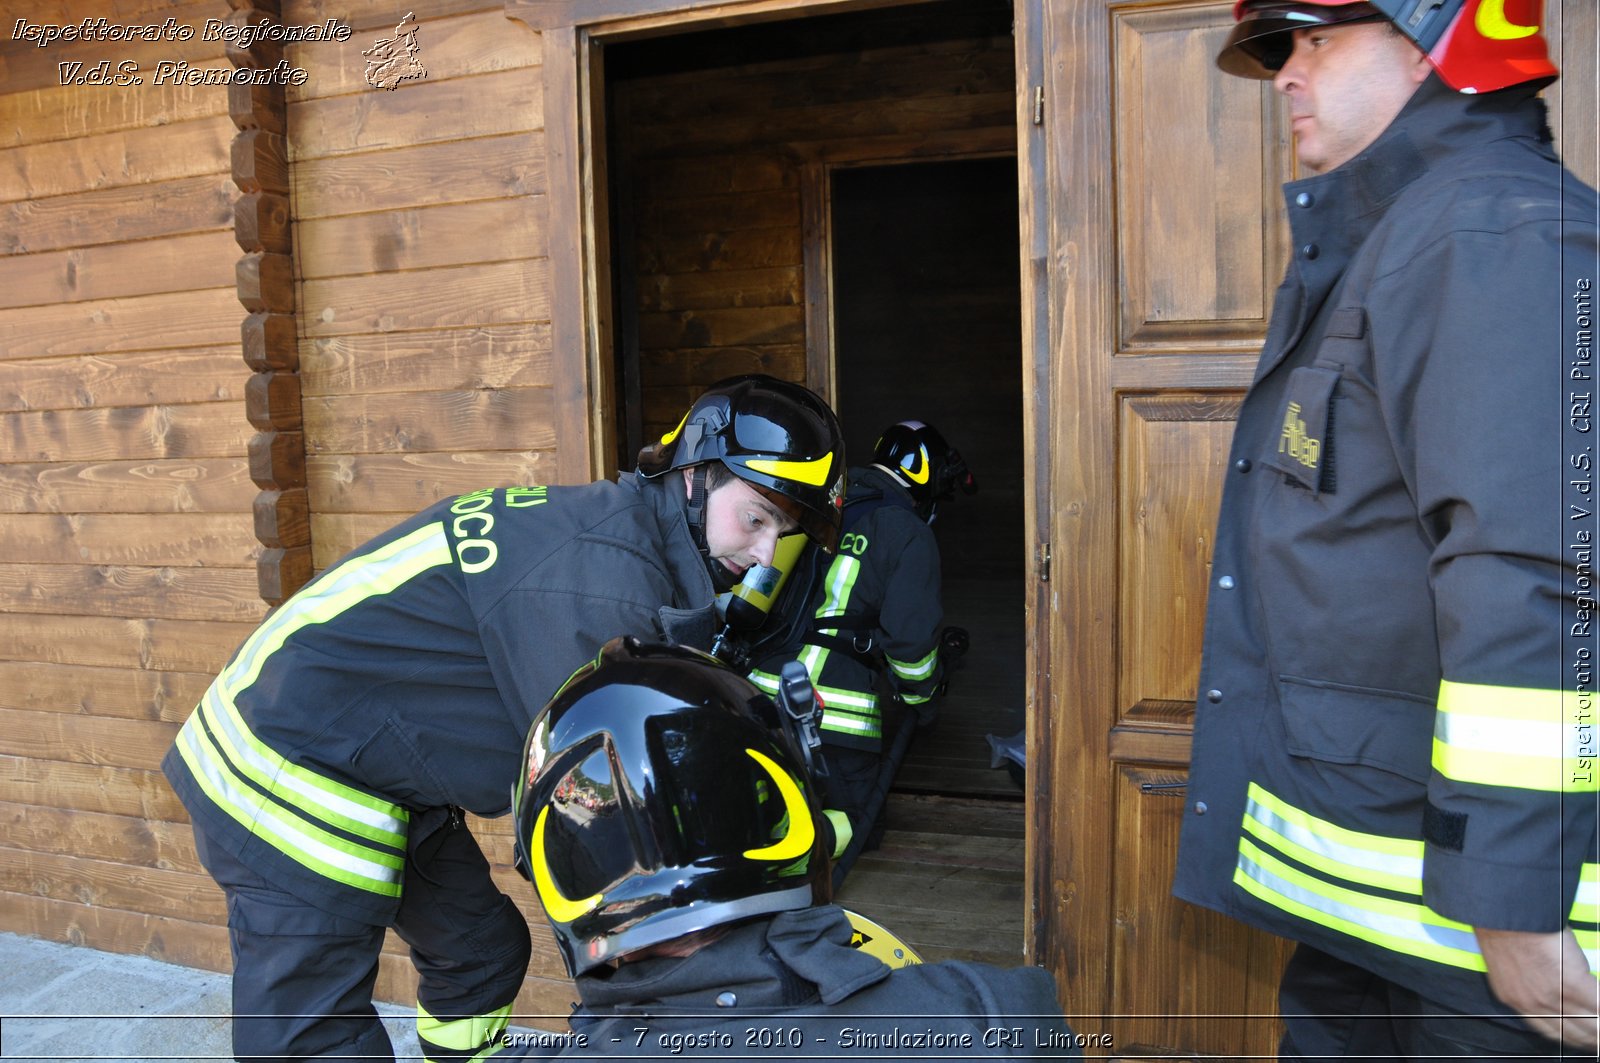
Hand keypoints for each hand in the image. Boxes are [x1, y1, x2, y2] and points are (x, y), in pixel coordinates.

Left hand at [1476, 926, 1598, 1049]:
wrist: (1503, 911)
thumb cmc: (1506, 926)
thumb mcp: (1508, 965)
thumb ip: (1529, 982)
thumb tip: (1551, 983)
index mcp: (1516, 1000)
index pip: (1553, 1031)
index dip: (1575, 1036)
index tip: (1588, 1036)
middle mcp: (1534, 1005)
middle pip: (1574, 1034)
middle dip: (1593, 1037)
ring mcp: (1553, 996)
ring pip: (1590, 1026)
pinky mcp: (1572, 984)